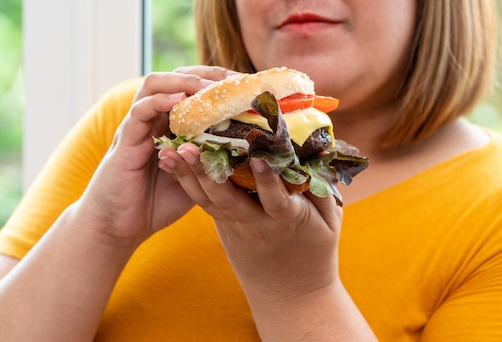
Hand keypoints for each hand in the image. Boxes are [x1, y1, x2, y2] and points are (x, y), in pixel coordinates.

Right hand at [77, 66, 238, 247]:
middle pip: (176, 78)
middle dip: (206, 74)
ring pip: (154, 84)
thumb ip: (212, 162)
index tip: (245, 85)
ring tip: (208, 87)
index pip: (193, 89)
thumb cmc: (156, 203)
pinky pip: (140, 111)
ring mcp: (137, 127)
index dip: (218, 82)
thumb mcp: (195, 178)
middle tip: (233, 81)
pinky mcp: (126, 141)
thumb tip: (250, 157)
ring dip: (183, 81)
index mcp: (170, 125)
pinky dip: (160, 101)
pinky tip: (180, 101)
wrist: (119, 227)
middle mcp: (153, 120)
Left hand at [158, 142, 343, 298]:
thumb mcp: (331, 223)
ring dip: (188, 176)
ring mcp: (235, 228)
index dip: (268, 180)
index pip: (276, 200)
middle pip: (228, 200)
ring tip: (170, 150)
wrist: (291, 297)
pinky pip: (205, 205)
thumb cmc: (315, 253)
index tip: (258, 157)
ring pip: (208, 202)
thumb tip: (323, 147)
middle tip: (189, 146)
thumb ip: (323, 187)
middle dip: (207, 172)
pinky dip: (187, 184)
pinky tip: (171, 163)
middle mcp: (256, 226)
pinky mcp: (224, 229)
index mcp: (287, 222)